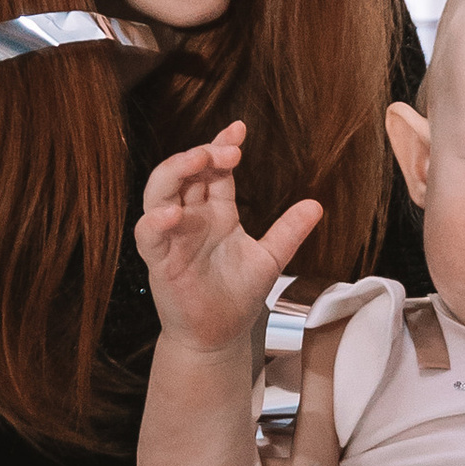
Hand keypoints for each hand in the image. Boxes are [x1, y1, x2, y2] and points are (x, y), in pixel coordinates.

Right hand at [135, 122, 320, 353]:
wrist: (219, 336)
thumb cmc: (237, 295)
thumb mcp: (270, 259)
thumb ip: (289, 232)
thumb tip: (317, 204)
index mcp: (216, 212)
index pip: (215, 170)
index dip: (223, 146)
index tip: (239, 129)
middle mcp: (191, 218)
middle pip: (184, 172)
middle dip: (200, 155)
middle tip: (224, 151)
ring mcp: (171, 237)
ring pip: (159, 192)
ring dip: (174, 172)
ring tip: (197, 161)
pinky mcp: (158, 261)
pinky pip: (148, 235)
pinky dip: (154, 221)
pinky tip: (171, 214)